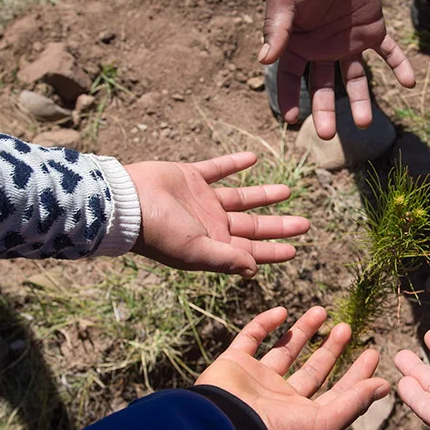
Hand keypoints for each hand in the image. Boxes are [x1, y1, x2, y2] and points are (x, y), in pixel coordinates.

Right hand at [126, 152, 308, 276]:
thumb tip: (254, 271)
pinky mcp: (190, 177)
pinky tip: (252, 158)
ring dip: (263, 195)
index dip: (272, 252)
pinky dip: (234, 163)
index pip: (250, 250)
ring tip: (288, 191)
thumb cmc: (158, 232)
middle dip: (278, 226)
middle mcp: (209, 224)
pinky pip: (217, 168)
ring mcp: (200, 200)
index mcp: (211, 245)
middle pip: (252, 226)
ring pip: (241, 198)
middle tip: (305, 224)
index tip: (295, 251)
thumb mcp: (195, 251)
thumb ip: (226, 259)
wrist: (124, 202)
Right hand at [196, 306, 389, 429]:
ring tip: (322, 310)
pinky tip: (282, 311)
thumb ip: (354, 402)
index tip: (373, 352)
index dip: (357, 375)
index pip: (337, 392)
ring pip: (284, 349)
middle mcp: (280, 399)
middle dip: (331, 349)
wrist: (223, 428)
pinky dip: (264, 323)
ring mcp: (256, 380)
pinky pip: (250, 338)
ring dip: (303, 330)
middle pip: (312, 369)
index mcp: (302, 416)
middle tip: (348, 327)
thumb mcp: (324, 422)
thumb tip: (385, 386)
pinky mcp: (234, 363)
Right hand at [259, 0, 415, 139]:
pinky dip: (401, 66)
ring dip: (362, 101)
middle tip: (327, 136)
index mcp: (298, 44)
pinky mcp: (374, 31)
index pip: (291, 78)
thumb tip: (265, 61)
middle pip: (324, 88)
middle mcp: (324, 50)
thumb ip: (277, 29)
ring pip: (357, 79)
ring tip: (365, 124)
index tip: (292, 119)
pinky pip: (389, 53)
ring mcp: (349, 43)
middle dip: (325, 112)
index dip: (290, 98)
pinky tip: (409, 83)